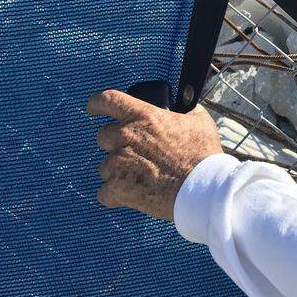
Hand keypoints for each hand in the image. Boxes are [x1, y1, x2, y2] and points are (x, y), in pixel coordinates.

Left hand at [87, 89, 222, 220]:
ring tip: (139, 178)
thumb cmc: (203, 154)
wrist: (202, 188)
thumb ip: (188, 111)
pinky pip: (104, 193)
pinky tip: (130, 196)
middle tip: (133, 153)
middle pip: (102, 136)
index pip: (108, 100)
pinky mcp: (118, 188)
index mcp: (143, 116)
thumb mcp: (200, 121)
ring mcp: (119, 163)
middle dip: (114, 144)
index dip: (97, 103)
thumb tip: (188, 107)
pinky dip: (115, 195)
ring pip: (104, 166)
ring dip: (117, 171)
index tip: (94, 109)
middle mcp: (125, 136)